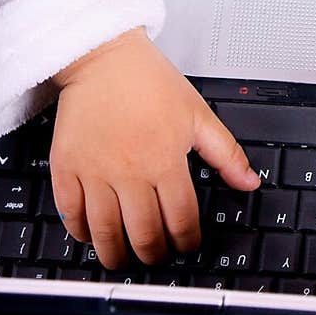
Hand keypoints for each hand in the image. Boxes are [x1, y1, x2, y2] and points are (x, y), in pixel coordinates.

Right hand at [49, 26, 259, 268]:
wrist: (104, 57)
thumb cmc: (149, 81)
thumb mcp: (197, 114)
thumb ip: (226, 154)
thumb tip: (249, 183)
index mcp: (165, 159)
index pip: (181, 220)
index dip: (187, 242)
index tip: (187, 246)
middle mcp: (130, 171)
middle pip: (143, 234)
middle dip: (154, 255)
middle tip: (157, 257)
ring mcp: (95, 171)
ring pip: (106, 233)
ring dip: (117, 254)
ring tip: (124, 258)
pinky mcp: (66, 167)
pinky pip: (70, 214)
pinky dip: (81, 232)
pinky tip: (92, 235)